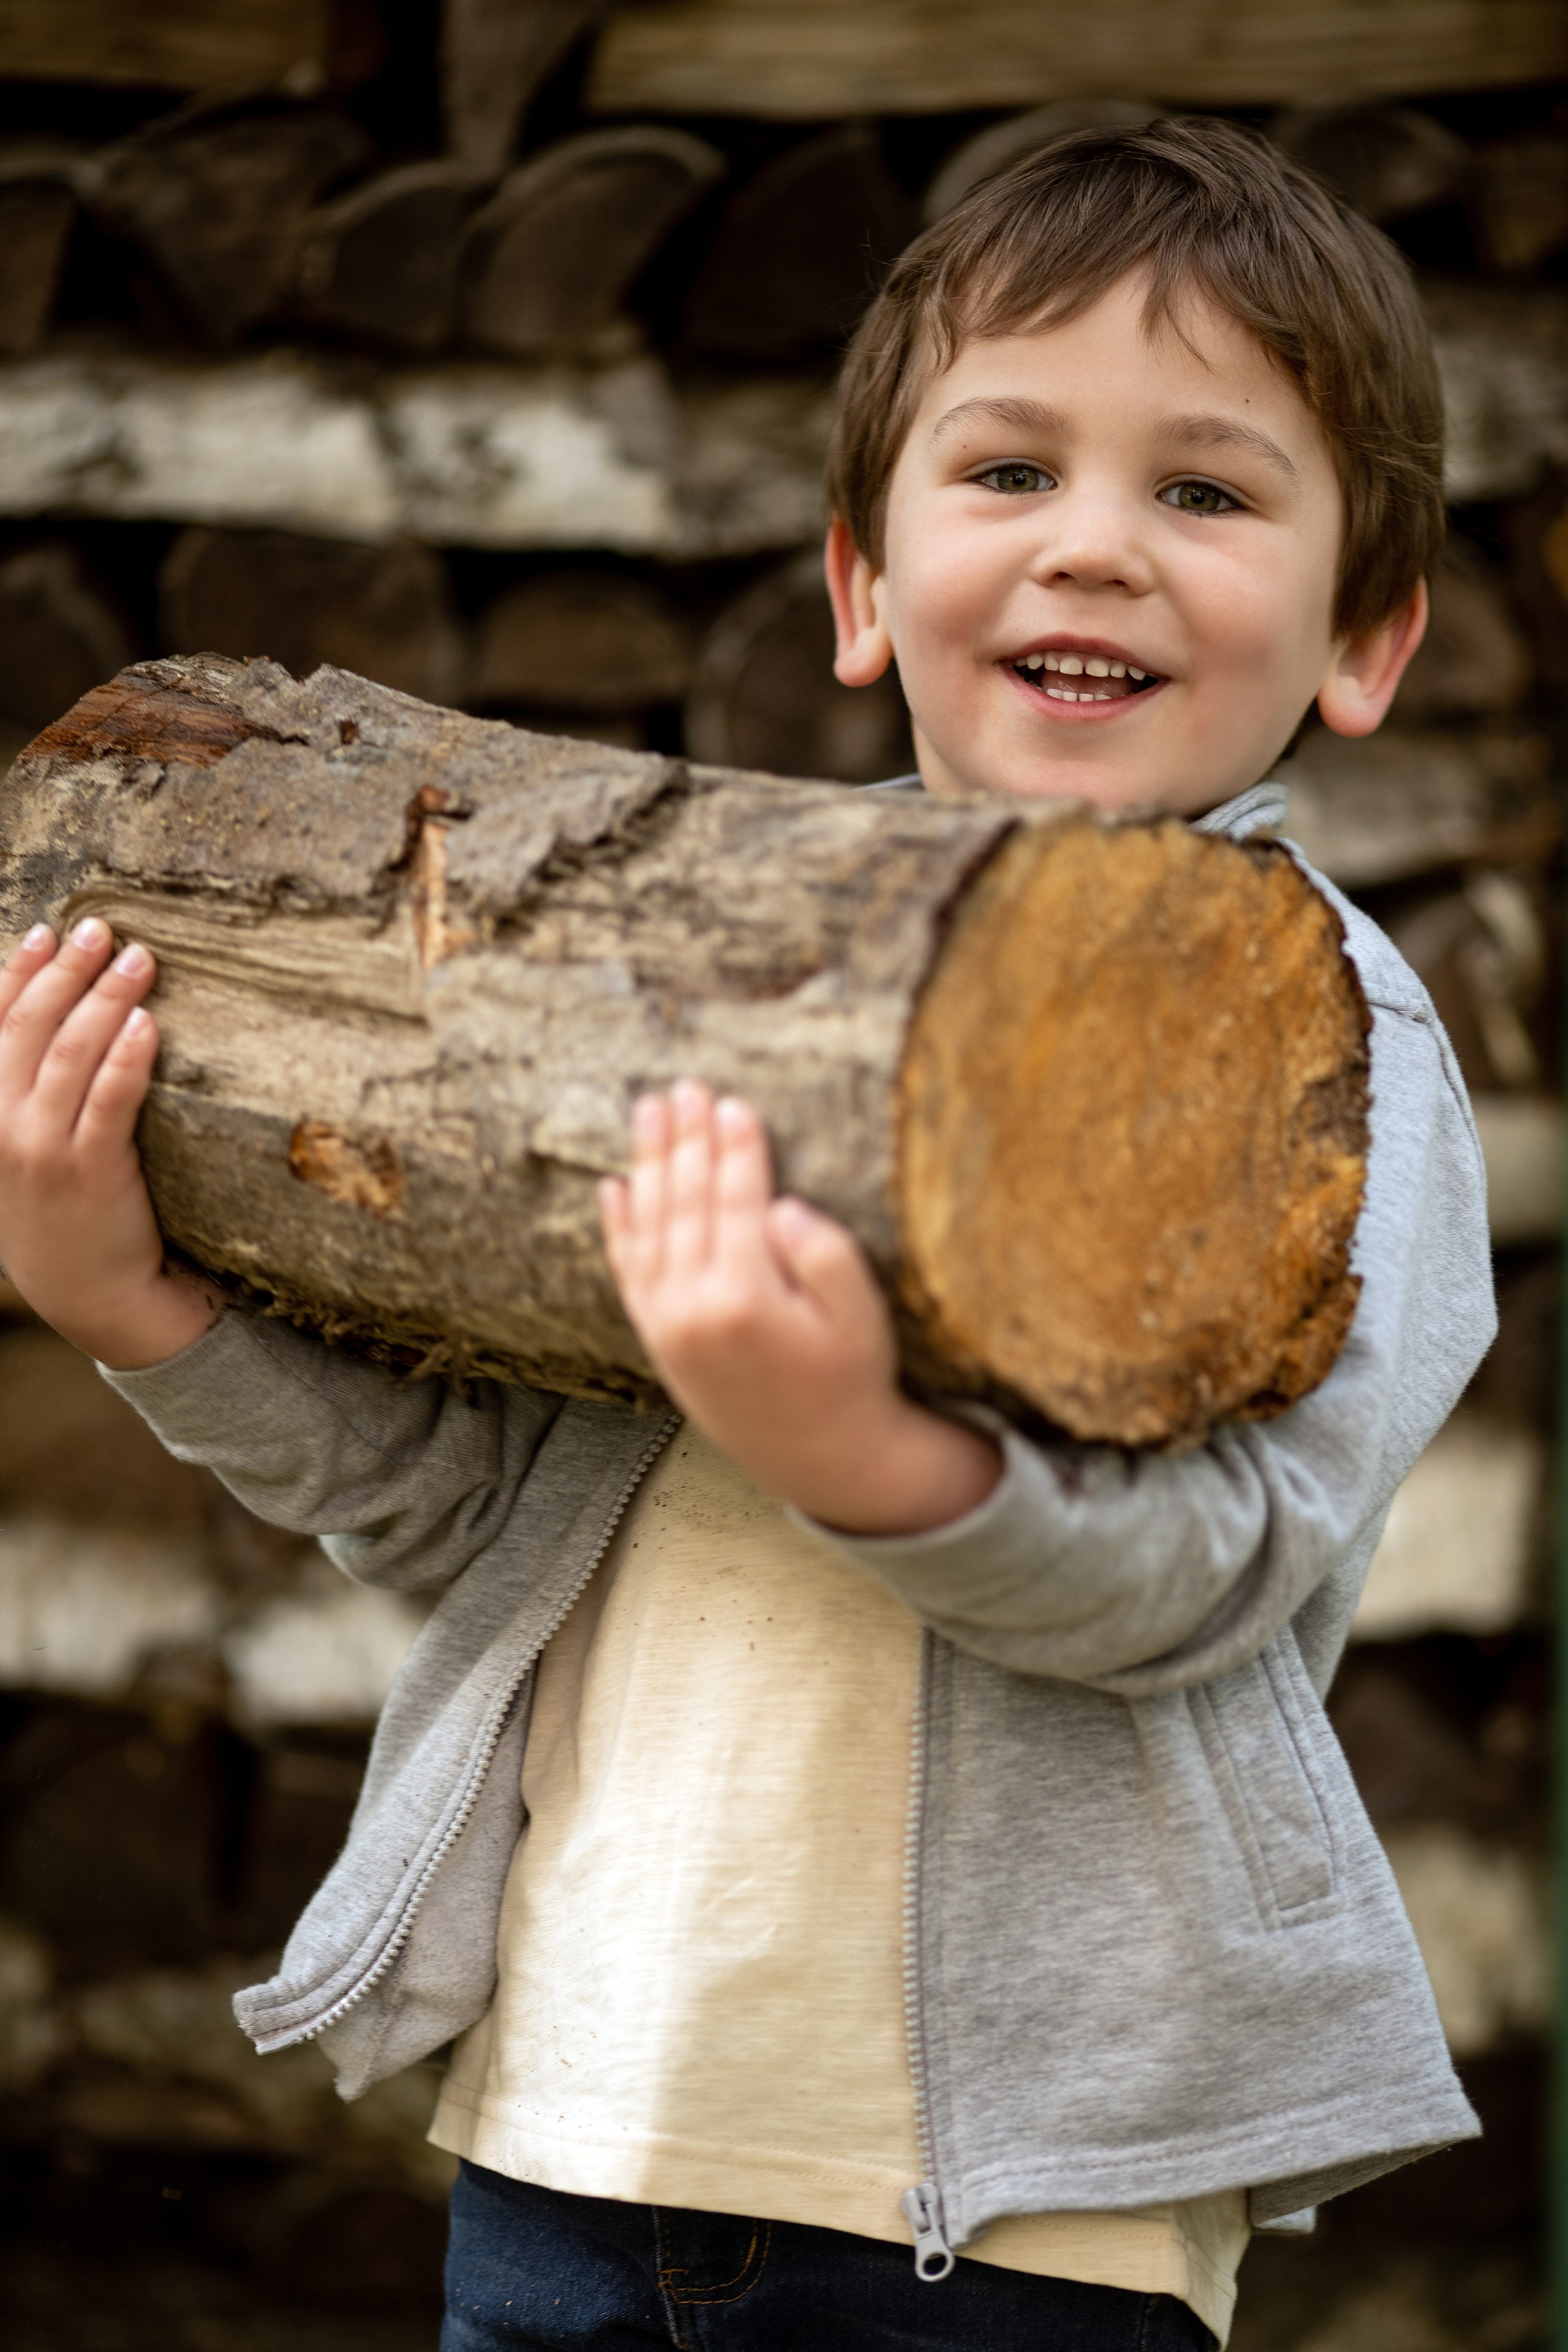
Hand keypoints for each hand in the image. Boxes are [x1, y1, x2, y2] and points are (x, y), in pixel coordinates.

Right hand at [0, 919, 223, 1366]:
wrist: (95, 1299)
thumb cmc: (70, 1219)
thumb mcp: (26, 1157)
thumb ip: (31, 1099)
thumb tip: (60, 1030)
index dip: (17, 973)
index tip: (43, 930)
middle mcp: (4, 1128)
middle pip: (32, 1029)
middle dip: (65, 971)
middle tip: (100, 928)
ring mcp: (45, 1151)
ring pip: (72, 1055)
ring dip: (104, 997)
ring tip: (138, 957)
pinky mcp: (93, 1173)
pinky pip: (111, 1103)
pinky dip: (127, 1058)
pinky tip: (145, 1021)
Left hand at [599, 1080, 999, 1534]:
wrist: (821, 1457)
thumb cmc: (852, 1380)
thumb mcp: (862, 1318)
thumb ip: (824, 1256)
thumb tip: (778, 1205)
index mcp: (744, 1298)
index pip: (734, 1200)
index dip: (735, 1148)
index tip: (733, 1102)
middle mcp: (692, 1310)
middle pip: (684, 1202)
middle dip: (684, 1140)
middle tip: (683, 1087)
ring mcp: (667, 1326)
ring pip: (649, 1227)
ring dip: (648, 1164)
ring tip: (648, 1112)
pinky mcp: (658, 1341)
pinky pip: (628, 1271)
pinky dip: (619, 1226)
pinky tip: (614, 1186)